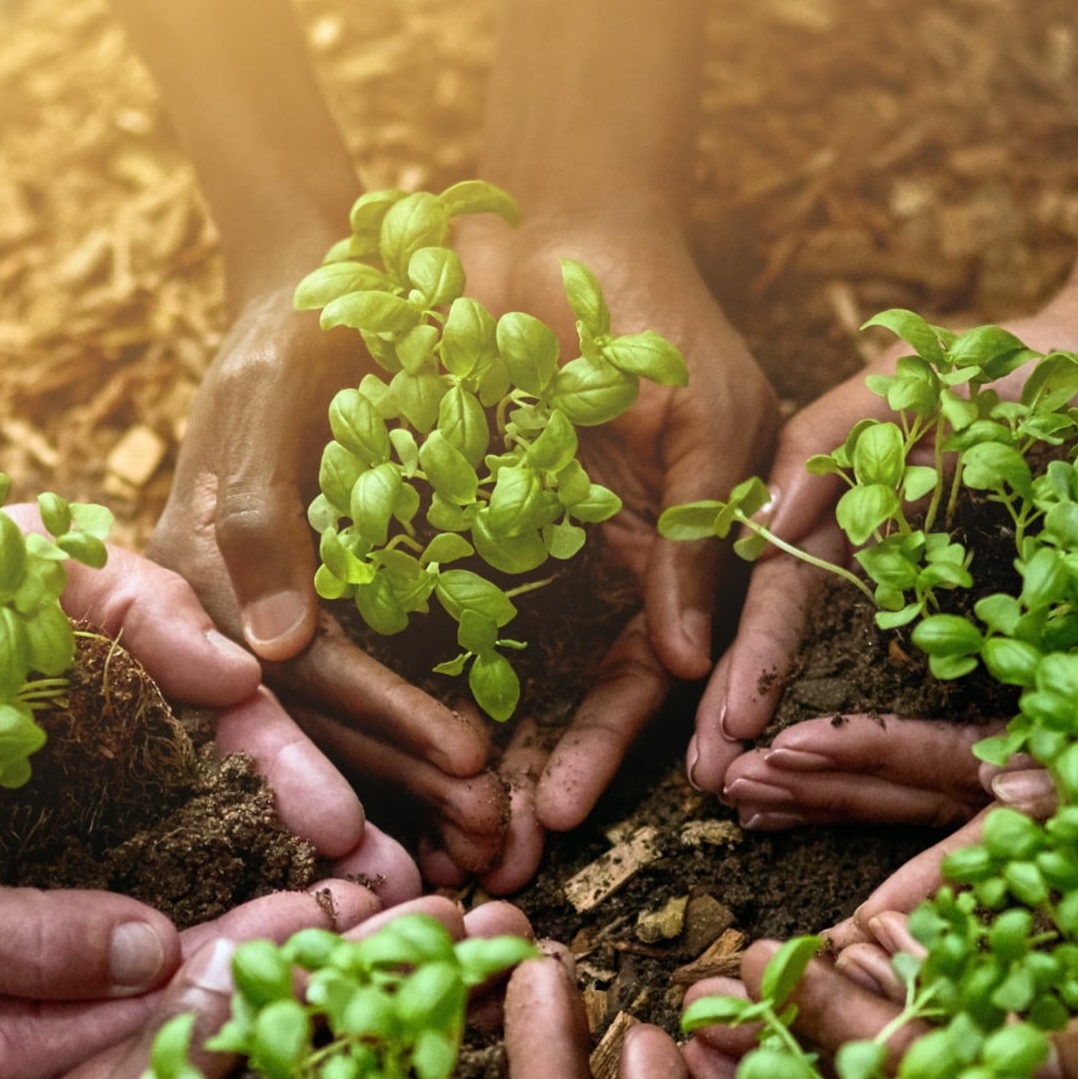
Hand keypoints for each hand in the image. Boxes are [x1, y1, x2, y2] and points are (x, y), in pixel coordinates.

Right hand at [0, 727, 417, 1078]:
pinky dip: (203, 948)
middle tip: (422, 924)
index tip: (368, 916)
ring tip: (383, 919)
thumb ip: (28, 938)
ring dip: (269, 960)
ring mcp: (1, 1041)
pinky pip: (125, 988)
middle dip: (300, 978)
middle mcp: (4, 1071)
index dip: (269, 969)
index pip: (158, 1029)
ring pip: (166, 1009)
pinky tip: (275, 919)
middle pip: (182, 1033)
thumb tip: (163, 949)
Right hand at [150, 290, 511, 857]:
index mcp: (186, 568)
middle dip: (404, 778)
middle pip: (310, 720)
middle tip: (491, 835)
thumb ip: (259, 512)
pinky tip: (460, 802)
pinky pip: (343, 705)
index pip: (294, 669)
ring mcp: (245, 628)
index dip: (382, 718)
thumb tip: (271, 650)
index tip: (473, 758)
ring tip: (489, 838)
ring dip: (409, 788)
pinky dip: (401, 754)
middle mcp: (206, 616)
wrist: (303, 298)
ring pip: (328, 728)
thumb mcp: (268, 392)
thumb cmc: (289, 330)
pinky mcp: (291, 625)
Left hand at [431, 211, 772, 883]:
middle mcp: (600, 580)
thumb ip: (699, 536)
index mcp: (672, 567)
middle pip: (572, 702)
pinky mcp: (453, 525)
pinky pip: (429, 610)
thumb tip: (686, 662)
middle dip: (539, 780)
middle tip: (495, 851)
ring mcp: (527, 558)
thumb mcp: (703, 421)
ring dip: (470, 755)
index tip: (585, 799)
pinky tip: (374, 734)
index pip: (647, 679)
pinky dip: (406, 670)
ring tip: (437, 828)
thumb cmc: (663, 320)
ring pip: (498, 676)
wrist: (565, 227)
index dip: (617, 742)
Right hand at [689, 295, 1077, 828]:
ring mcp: (948, 614)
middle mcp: (886, 580)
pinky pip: (960, 700)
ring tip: (760, 806)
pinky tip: (870, 793)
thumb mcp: (897, 391)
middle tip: (715, 786)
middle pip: (806, 665)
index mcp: (847, 526)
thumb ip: (823, 447)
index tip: (721, 729)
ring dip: (815, 752)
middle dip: (753, 728)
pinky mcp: (1016, 634)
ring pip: (867, 694)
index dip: (747, 667)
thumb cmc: (1004, 369)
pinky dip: (912, 748)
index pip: (782, 606)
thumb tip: (759, 530)